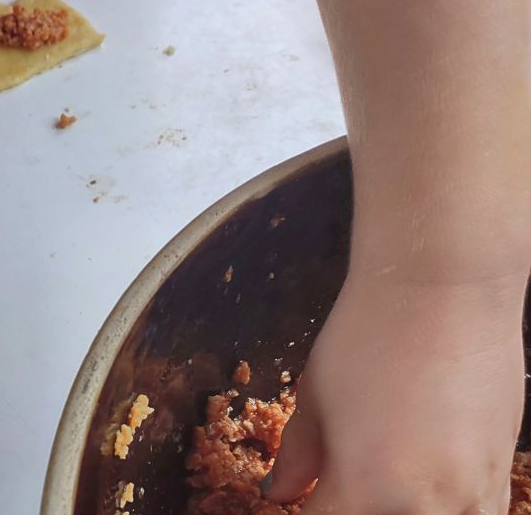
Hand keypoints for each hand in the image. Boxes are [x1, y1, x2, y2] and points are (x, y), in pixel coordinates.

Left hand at [264, 271, 525, 511]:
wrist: (446, 291)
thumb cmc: (370, 336)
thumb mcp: (315, 398)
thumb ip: (297, 456)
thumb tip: (280, 492)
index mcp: (365, 491)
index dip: (304, 512)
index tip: (303, 500)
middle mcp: (424, 507)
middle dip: (350, 510)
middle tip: (337, 485)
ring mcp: (473, 494)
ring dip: (399, 508)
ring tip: (383, 479)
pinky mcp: (504, 473)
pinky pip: (477, 514)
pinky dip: (446, 507)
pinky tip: (425, 483)